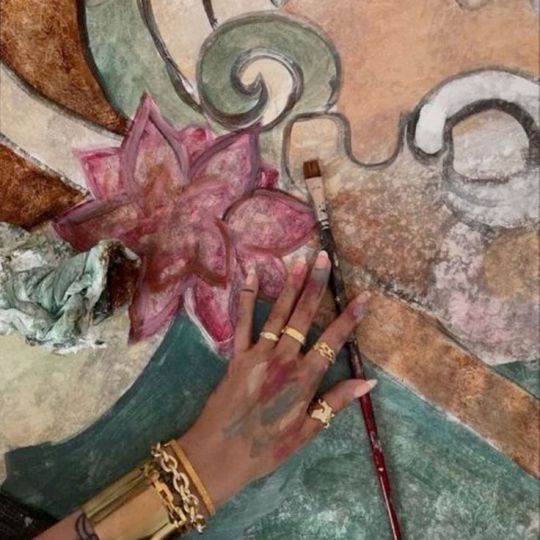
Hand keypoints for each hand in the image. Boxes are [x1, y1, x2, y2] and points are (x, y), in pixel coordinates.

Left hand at [179, 250, 374, 507]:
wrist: (217, 454)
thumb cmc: (265, 449)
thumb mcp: (306, 432)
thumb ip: (335, 403)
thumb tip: (368, 382)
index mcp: (303, 380)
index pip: (332, 342)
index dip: (349, 317)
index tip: (364, 295)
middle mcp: (282, 360)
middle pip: (304, 317)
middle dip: (315, 285)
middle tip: (323, 257)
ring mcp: (257, 354)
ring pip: (278, 314)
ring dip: (288, 285)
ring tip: (298, 259)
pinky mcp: (236, 355)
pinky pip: (242, 322)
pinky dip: (246, 297)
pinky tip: (249, 274)